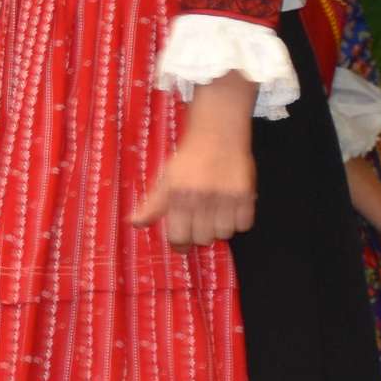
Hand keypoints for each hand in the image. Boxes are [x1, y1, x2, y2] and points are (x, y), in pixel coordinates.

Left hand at [131, 125, 255, 247]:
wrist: (217, 136)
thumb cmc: (188, 159)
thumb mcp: (165, 180)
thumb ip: (152, 205)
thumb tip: (135, 223)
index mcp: (179, 196)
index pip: (179, 236)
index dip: (179, 245)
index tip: (181, 244)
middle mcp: (202, 198)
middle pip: (203, 239)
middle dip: (199, 236)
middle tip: (198, 224)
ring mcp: (226, 197)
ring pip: (224, 234)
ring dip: (219, 229)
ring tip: (214, 214)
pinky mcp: (246, 195)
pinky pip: (244, 225)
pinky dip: (238, 222)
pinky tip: (230, 209)